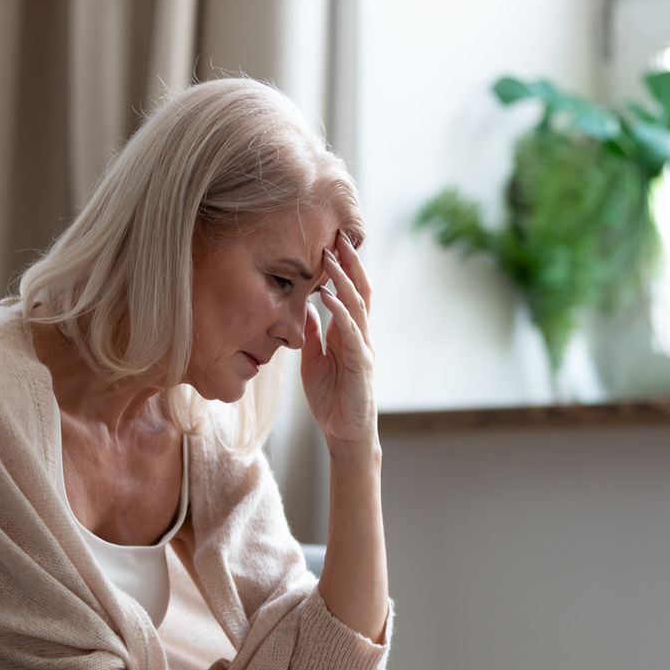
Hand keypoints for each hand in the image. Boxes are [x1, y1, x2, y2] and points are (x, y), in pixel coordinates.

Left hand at [300, 231, 377, 459]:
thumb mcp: (314, 359)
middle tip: (339, 236)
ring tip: (331, 257)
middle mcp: (360, 335)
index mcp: (348, 333)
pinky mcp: (362, 364)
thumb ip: (312, 333)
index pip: (350, 293)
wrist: (344, 433)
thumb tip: (305, 306)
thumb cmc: (331, 398)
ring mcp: (364, 348)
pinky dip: (340, 313)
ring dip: (344, 280)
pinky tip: (328, 297)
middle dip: (350, 262)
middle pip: (359, 290)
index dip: (344, 267)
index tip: (331, 242)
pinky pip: (351, 333)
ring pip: (357, 305)